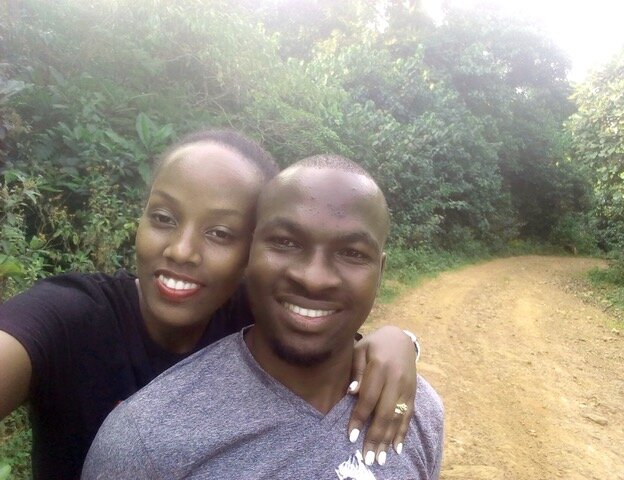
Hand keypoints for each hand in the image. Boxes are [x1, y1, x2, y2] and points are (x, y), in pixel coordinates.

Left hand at [348, 326, 416, 465]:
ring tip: (380, 458)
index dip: (359, 418)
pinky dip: (403, 432)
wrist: (402, 338)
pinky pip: (408, 415)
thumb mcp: (361, 349)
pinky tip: (396, 448)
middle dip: (375, 436)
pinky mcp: (414, 393)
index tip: (351, 436)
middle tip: (367, 457)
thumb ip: (357, 370)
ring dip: (389, 439)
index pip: (369, 397)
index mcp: (380, 366)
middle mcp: (396, 379)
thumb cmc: (375, 344)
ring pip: (398, 417)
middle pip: (385, 412)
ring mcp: (407, 387)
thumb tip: (352, 392)